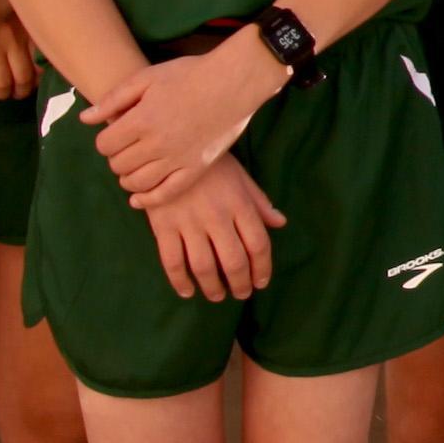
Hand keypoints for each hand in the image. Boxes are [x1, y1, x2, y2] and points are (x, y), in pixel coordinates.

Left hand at [86, 33, 282, 207]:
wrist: (234, 82)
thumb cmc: (190, 74)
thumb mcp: (147, 78)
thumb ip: (114, 100)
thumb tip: (85, 119)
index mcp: (141, 120)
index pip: (105, 145)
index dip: (105, 141)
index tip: (114, 134)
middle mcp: (156, 144)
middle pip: (119, 164)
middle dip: (116, 158)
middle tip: (125, 148)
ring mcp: (177, 159)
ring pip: (138, 183)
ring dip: (128, 178)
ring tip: (132, 168)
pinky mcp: (196, 169)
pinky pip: (166, 193)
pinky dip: (148, 200)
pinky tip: (139, 198)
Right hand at [143, 154, 284, 300]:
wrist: (169, 146)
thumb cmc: (210, 163)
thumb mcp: (241, 177)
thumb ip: (259, 202)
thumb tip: (280, 223)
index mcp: (239, 204)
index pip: (258, 245)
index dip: (262, 268)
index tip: (261, 282)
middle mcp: (217, 216)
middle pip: (233, 261)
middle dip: (240, 283)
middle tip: (241, 294)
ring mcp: (188, 222)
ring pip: (203, 266)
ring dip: (212, 287)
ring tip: (217, 296)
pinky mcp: (163, 226)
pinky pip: (172, 261)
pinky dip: (179, 281)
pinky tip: (187, 291)